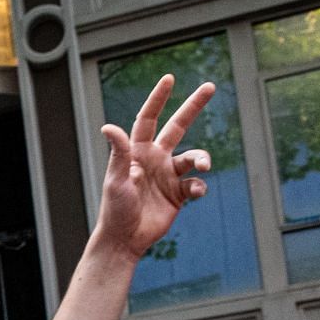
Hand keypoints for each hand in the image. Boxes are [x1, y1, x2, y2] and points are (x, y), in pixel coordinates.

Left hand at [90, 75, 216, 262]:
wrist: (125, 239)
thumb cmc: (115, 209)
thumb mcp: (116, 180)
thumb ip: (119, 154)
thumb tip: (109, 127)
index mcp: (138, 152)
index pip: (148, 119)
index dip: (158, 99)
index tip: (169, 79)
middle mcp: (155, 159)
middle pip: (178, 126)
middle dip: (193, 106)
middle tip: (210, 86)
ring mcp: (168, 176)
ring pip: (193, 157)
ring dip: (202, 158)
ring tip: (204, 166)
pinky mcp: (178, 194)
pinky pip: (196, 184)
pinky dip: (200, 186)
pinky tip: (196, 193)